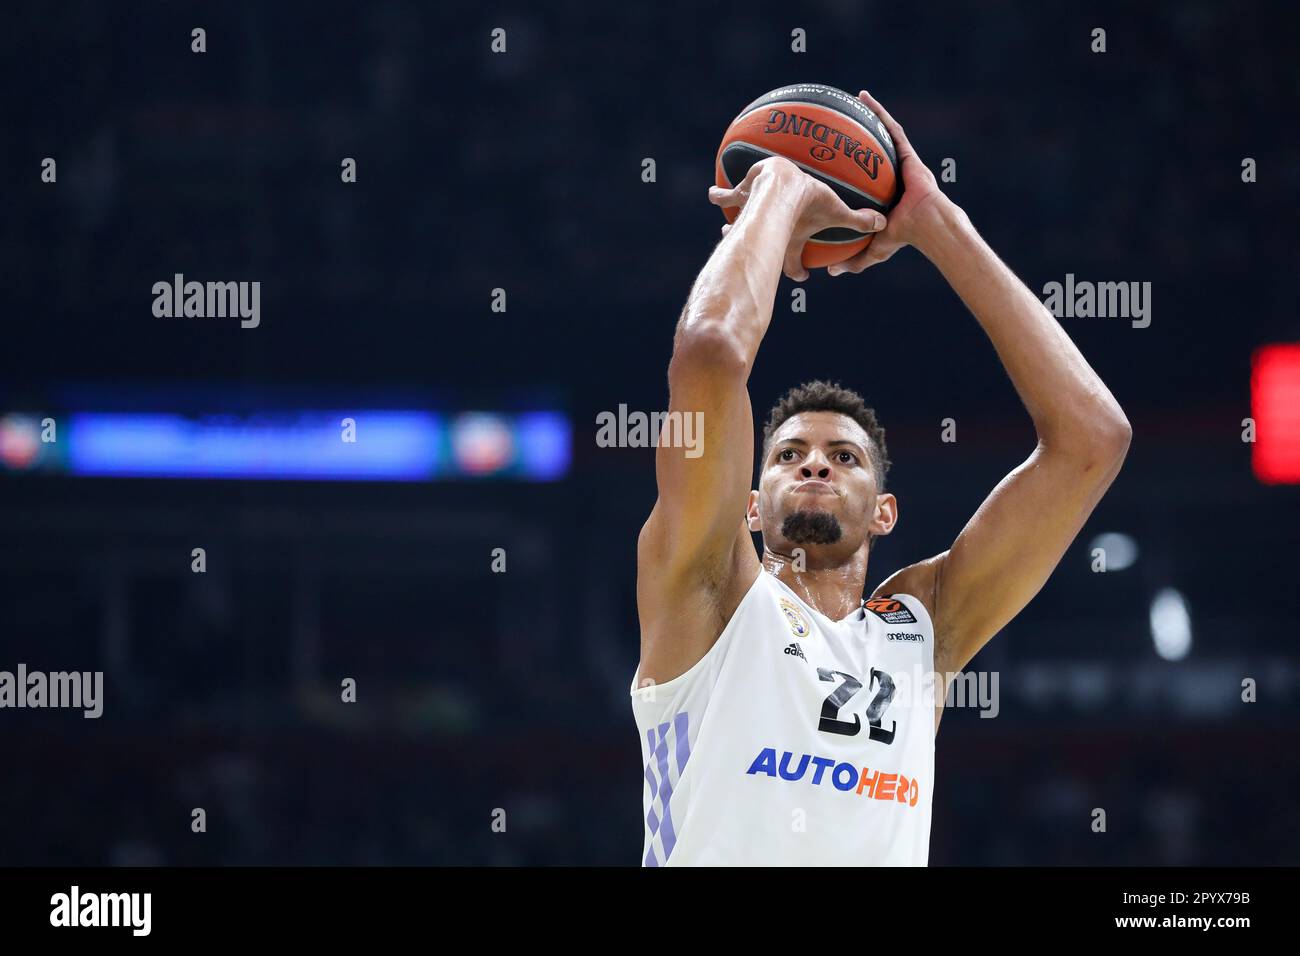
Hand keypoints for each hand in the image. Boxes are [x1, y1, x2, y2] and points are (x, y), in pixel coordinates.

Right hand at [708, 156, 886, 281]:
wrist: (780, 185)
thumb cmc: (808, 200)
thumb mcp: (835, 209)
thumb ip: (858, 219)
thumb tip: (884, 224)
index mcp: (790, 239)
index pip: (794, 263)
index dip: (798, 271)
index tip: (804, 276)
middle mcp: (768, 231)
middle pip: (763, 244)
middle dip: (764, 250)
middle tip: (758, 252)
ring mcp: (752, 214)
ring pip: (739, 221)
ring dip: (732, 225)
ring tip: (724, 230)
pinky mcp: (741, 194)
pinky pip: (728, 195)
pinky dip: (719, 195)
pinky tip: (711, 192)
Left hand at [827, 90, 950, 275]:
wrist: (927, 226)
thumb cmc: (903, 236)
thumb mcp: (873, 248)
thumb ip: (853, 260)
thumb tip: (830, 273)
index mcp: (880, 192)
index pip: (862, 175)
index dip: (849, 165)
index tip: (829, 158)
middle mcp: (889, 173)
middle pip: (871, 149)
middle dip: (857, 135)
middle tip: (837, 124)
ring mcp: (899, 162)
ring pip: (881, 134)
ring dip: (868, 115)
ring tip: (852, 99)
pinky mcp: (907, 154)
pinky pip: (891, 129)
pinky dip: (878, 113)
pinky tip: (864, 99)